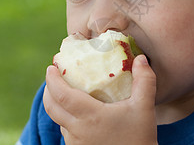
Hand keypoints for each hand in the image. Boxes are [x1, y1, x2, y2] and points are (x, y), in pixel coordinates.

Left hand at [43, 55, 157, 144]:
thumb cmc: (140, 137)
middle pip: (52, 107)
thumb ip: (144, 80)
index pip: (62, 95)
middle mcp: (78, 131)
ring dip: (57, 104)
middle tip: (52, 75)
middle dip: (48, 90)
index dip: (52, 80)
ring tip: (65, 91)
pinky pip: (66, 132)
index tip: (51, 67)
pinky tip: (76, 112)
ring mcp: (76, 143)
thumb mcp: (145, 106)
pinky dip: (65, 118)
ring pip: (59, 120)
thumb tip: (140, 58)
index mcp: (90, 117)